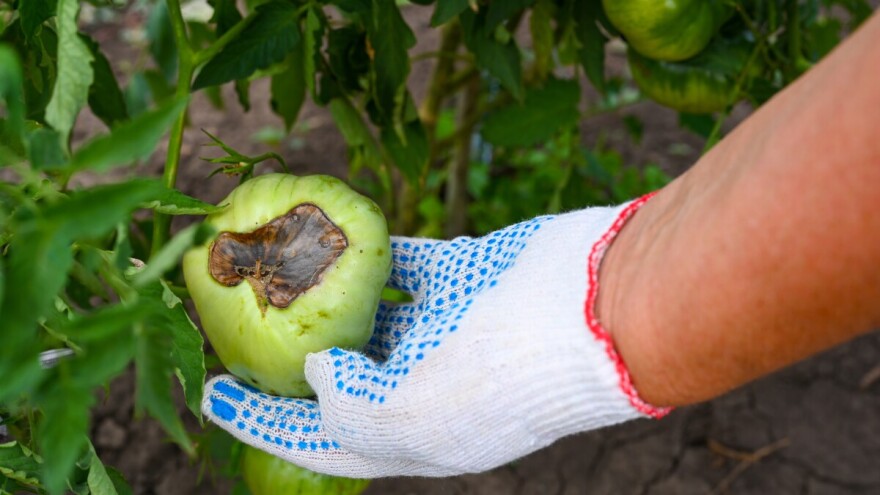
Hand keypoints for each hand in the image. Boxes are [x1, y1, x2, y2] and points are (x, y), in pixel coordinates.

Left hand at [203, 196, 668, 477]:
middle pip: (342, 375)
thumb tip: (317, 372)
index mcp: (418, 434)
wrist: (604, 305)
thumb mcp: (418, 417)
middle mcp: (429, 383)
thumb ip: (352, 408)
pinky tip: (328, 235)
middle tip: (235, 329)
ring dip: (322, 300)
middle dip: (287, 358)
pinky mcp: (463, 276)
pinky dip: (368, 253)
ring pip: (369, 315)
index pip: (326, 441)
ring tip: (270, 278)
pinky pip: (403, 264)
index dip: (265, 425)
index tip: (214, 396)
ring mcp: (448, 327)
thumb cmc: (511, 373)